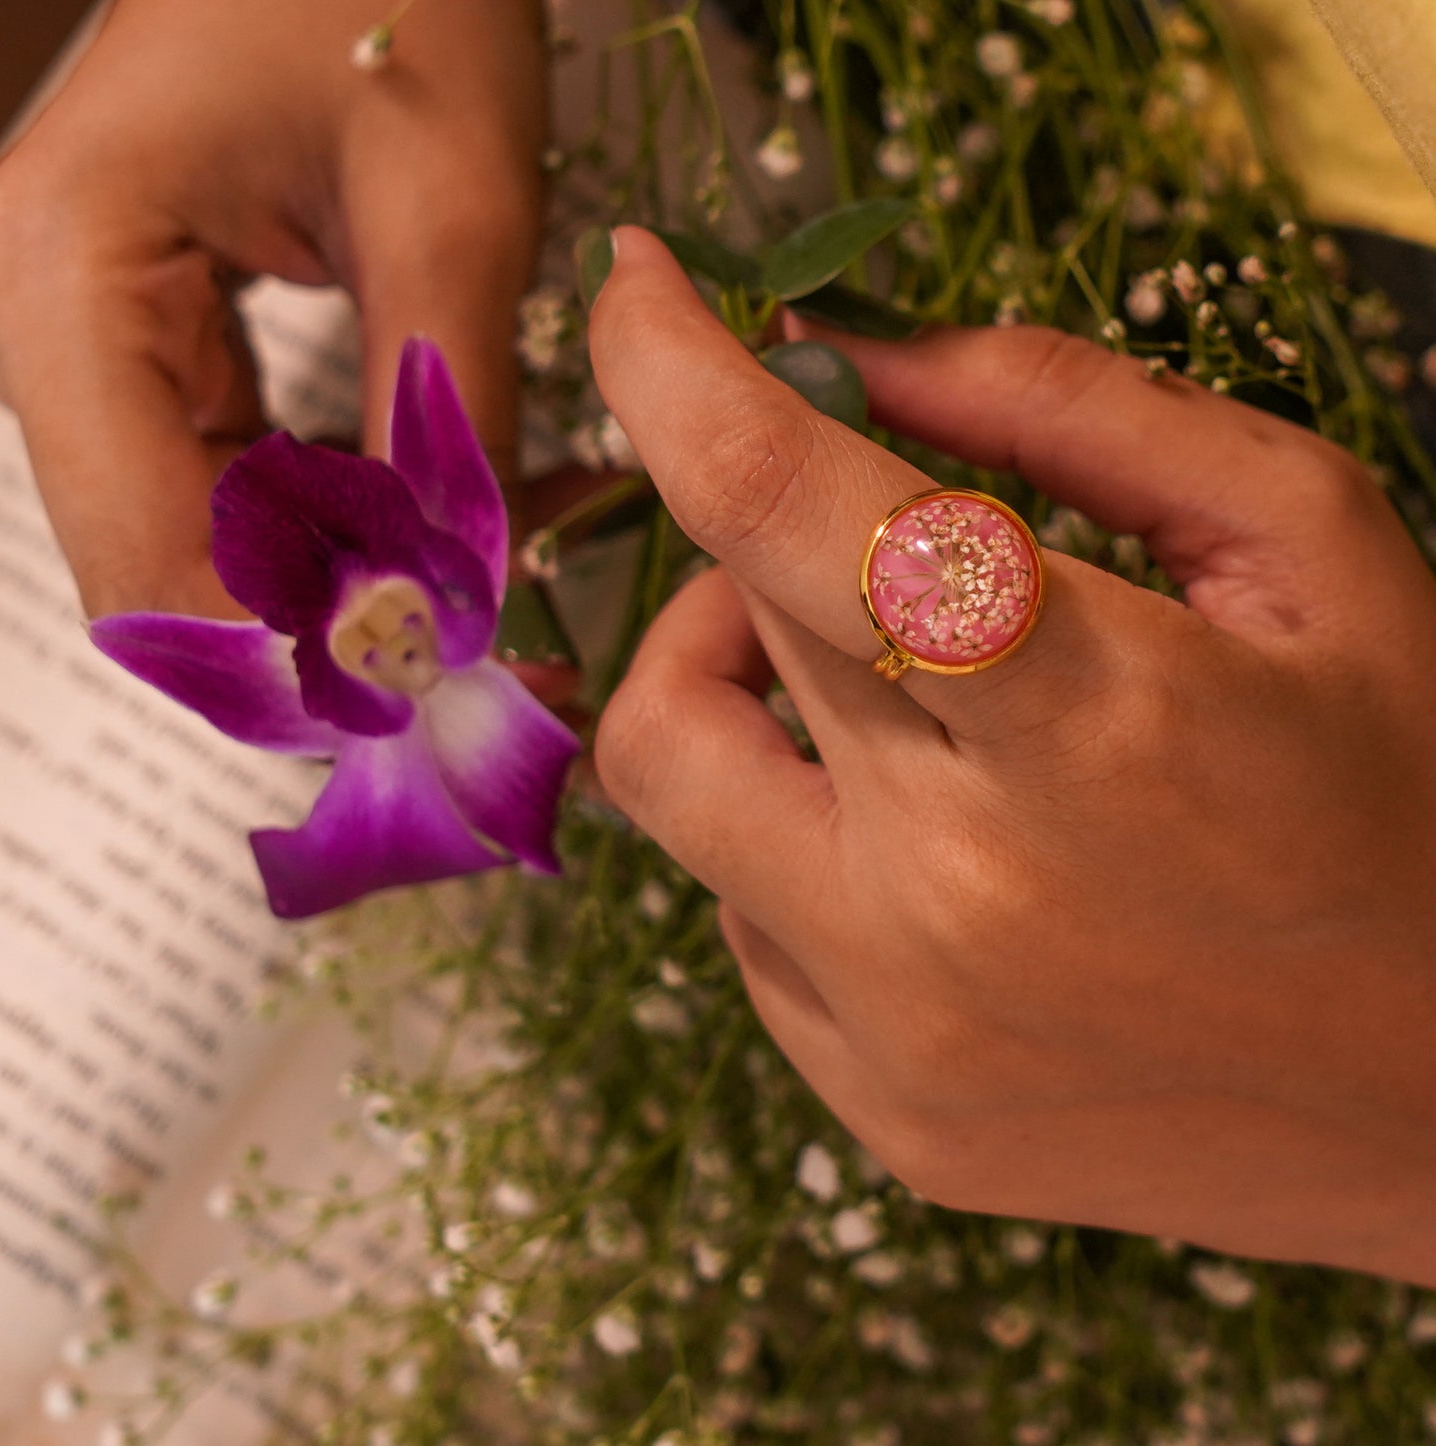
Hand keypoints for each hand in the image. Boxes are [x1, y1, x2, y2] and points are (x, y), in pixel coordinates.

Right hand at [0, 0, 543, 616]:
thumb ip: (445, 431)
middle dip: (328, 631)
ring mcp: (97, 343)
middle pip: (173, 577)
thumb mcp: (450, 218)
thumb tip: (454, 608)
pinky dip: (345, 525)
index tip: (439, 686)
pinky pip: (243, 488)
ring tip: (480, 584)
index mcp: (67, 284)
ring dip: (346, 587)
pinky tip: (435, 520)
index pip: (156, 570)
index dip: (298, 658)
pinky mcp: (163, 346)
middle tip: (481, 652)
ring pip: (212, 547)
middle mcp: (50, 331)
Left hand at [590, 227, 1435, 1285]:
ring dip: (721, 678)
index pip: (787, 508)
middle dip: (754, 536)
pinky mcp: (884, 1110)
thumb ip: (1064, 409)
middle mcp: (958, 899)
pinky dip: (787, 832)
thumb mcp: (1300, 542)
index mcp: (1092, 724)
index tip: (636, 289)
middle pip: (715, 634)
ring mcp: (903, 1031)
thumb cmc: (1413, 793)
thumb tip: (848, 349)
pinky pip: (738, 918)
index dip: (672, 373)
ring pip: (671, 777)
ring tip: (862, 677)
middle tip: (852, 523)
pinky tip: (909, 839)